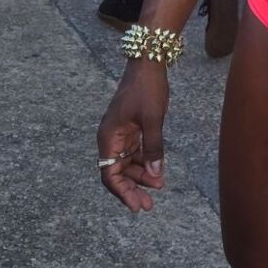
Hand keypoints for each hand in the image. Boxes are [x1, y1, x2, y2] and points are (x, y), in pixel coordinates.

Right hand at [97, 60, 169, 212]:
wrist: (149, 62)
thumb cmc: (147, 88)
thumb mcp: (153, 119)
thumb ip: (153, 148)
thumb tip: (156, 176)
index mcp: (108, 137)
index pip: (109, 174)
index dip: (122, 192)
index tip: (136, 205)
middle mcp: (111, 138)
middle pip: (118, 172)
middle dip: (133, 188)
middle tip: (148, 205)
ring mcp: (122, 134)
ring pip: (128, 163)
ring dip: (142, 176)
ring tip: (159, 188)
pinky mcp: (133, 128)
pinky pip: (136, 152)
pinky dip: (146, 162)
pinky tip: (159, 172)